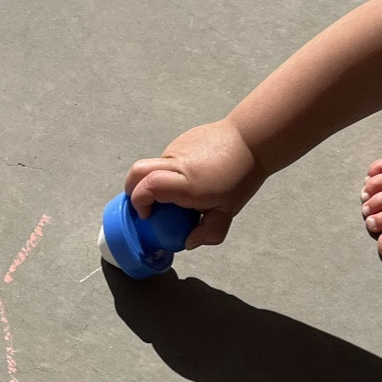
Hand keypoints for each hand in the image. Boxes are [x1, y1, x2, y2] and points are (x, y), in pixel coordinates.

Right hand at [124, 120, 263, 246]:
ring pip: (151, 166)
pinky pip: (165, 160)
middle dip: (132, 190)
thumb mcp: (227, 211)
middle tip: (143, 206)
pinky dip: (166, 173)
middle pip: (137, 171)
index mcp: (188, 184)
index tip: (148, 215)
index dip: (139, 202)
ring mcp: (176, 149)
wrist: (250, 138)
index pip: (148, 187)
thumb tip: (189, 242)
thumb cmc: (241, 175)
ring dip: (152, 182)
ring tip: (174, 194)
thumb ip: (208, 232)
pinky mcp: (180, 141)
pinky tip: (188, 178)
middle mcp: (177, 164)